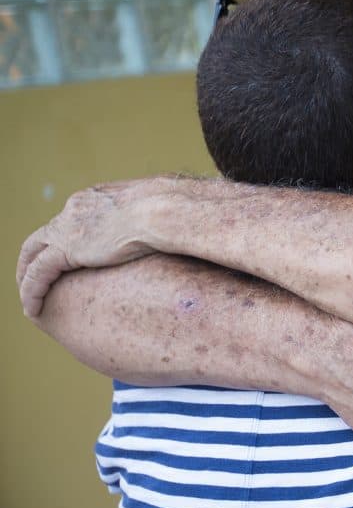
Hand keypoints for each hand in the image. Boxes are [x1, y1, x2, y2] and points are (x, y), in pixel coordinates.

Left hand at [16, 180, 155, 318]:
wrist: (165, 209)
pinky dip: (32, 291)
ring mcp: (67, 228)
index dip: (62, 240)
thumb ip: (145, 217)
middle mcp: (74, 209)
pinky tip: (33, 309)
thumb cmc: (171, 209)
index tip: (66, 258)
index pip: (68, 220)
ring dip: (26, 277)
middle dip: (34, 257)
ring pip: (32, 256)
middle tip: (33, 277)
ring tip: (29, 298)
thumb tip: (162, 226)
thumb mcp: (154, 208)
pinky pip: (38, 274)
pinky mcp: (66, 249)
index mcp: (94, 198)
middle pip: (43, 235)